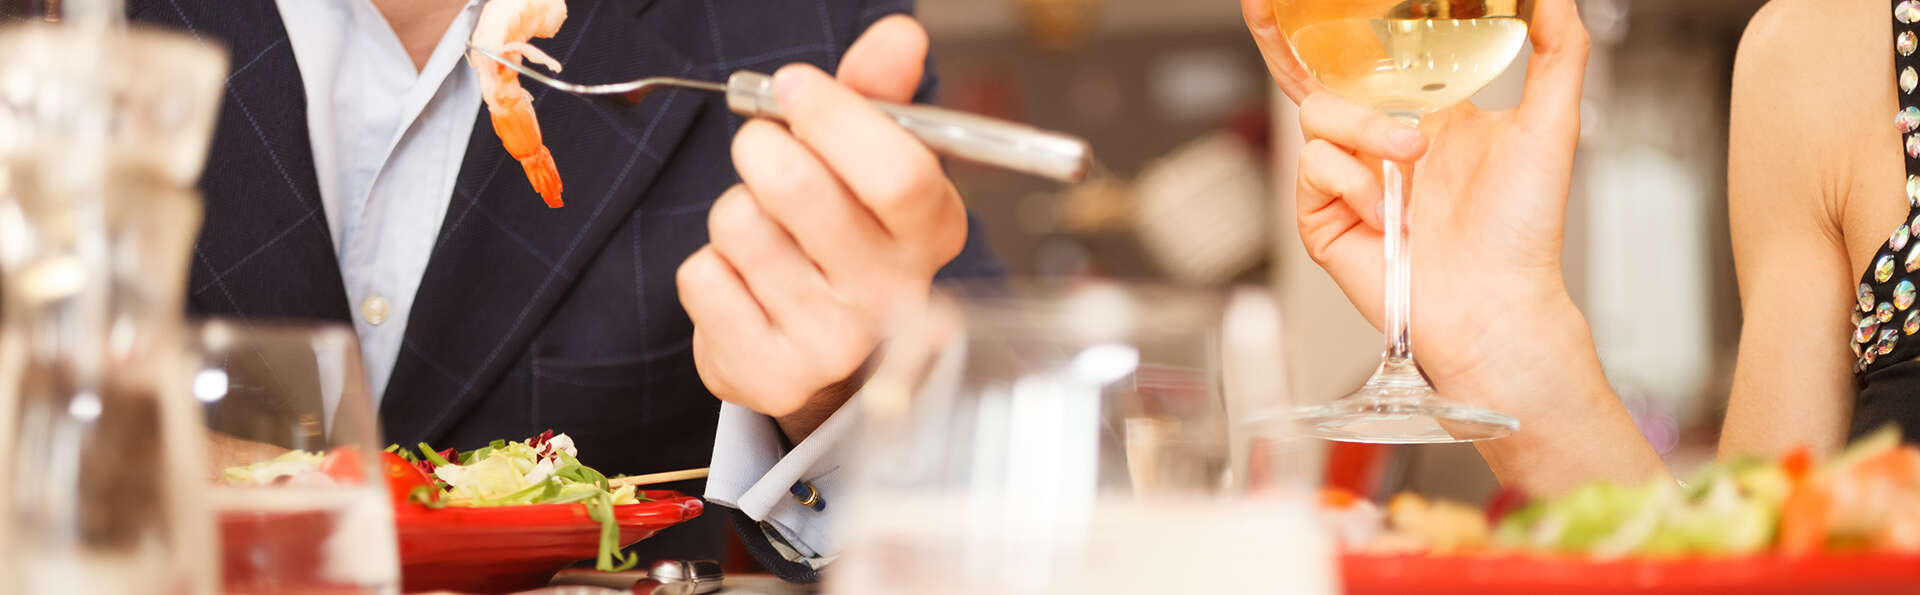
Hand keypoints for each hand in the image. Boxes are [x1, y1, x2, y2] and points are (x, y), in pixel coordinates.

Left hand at [677, 16, 965, 443]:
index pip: (898, 170)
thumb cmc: (844, 237)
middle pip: (799, 187)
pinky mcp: (771, 376)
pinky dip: (708, 267)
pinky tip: (744, 285)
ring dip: (734, 212)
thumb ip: (878, 93)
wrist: (820, 355)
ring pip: (740, 227)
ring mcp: (834, 343)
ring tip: (763, 234)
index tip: (794, 87)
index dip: (834, 116)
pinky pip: (702, 278)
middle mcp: (894, 296)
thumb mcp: (869, 162)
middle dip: (760, 148)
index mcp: (933, 232)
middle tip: (762, 151)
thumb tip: (901, 34)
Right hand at [1244, 0, 1665, 490]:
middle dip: (1281, 38)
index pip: (1372, 53)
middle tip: (1265, 3)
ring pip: (1317, 112)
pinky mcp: (1321, 215)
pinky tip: (1388, 212)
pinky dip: (1353, 181)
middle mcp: (1379, 139)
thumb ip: (1558, 50)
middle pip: (1314, 73)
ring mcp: (1347, 176)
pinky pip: (1314, 164)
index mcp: (1426, 112)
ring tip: (1411, 157)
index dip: (1341, 22)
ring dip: (1365, 127)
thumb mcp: (1551, 126)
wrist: (1494, 303)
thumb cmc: (1523, 232)